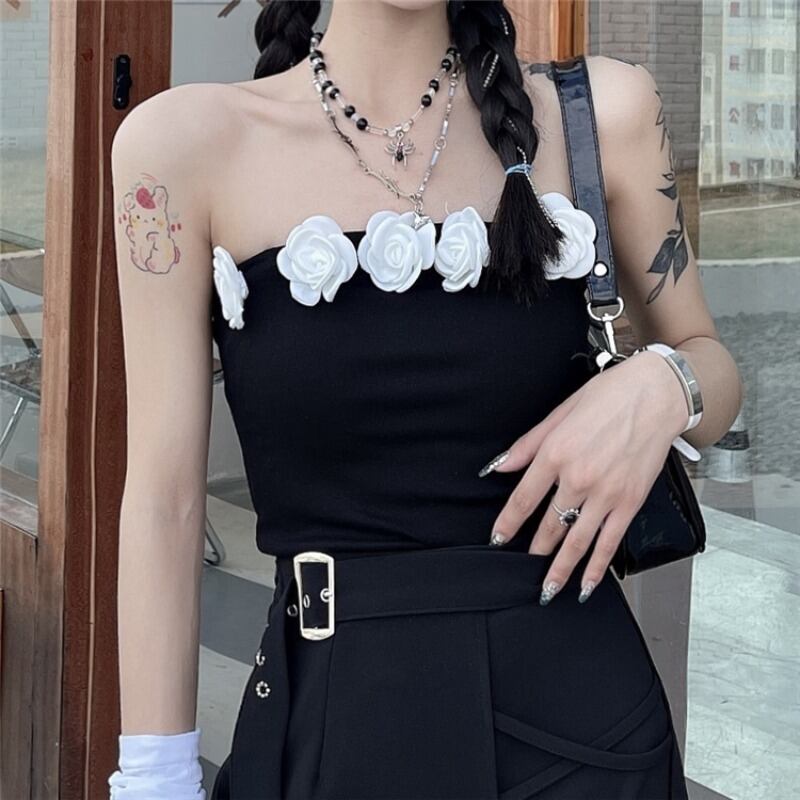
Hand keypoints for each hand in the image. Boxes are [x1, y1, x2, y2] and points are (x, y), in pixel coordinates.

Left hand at [480, 350, 688, 604]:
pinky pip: (609, 542)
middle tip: (519, 570)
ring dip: (560, 569)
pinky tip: (585, 584)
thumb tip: (498, 467)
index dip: (508, 523)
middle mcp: (578, 478)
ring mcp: (605, 494)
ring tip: (547, 590)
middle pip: (549, 525)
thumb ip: (527, 445)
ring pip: (576, 541)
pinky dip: (596, 567)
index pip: (523, 498)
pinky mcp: (630, 502)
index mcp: (555, 453)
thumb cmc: (608, 397)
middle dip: (533, 551)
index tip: (497, 539)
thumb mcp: (559, 413)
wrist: (656, 395)